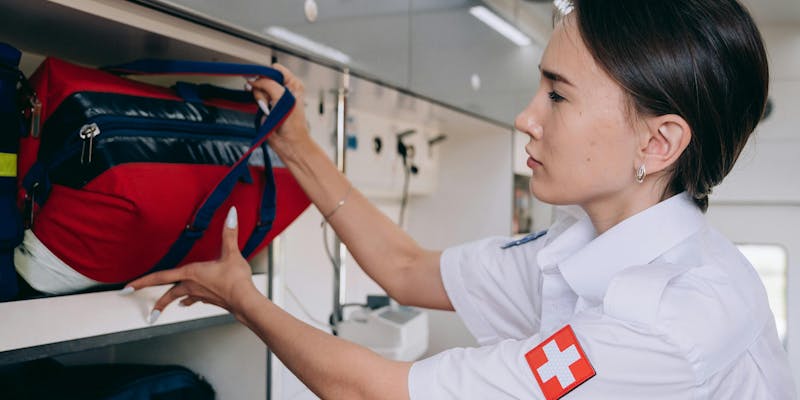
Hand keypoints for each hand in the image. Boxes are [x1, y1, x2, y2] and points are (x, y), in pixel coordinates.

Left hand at [125, 206, 258, 322]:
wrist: (245, 301)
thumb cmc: (236, 280)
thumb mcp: (231, 253)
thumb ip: (229, 233)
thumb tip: (232, 214)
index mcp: (191, 273)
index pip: (161, 277)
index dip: (142, 282)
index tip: (127, 289)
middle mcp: (192, 286)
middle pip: (168, 292)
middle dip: (156, 300)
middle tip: (143, 308)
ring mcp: (200, 295)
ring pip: (179, 298)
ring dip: (169, 302)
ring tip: (162, 307)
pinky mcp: (209, 300)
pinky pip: (193, 300)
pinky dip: (188, 301)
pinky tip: (187, 303)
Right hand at [248, 63, 309, 154]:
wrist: (289, 143)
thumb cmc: (292, 124)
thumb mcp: (282, 97)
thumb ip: (269, 84)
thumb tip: (254, 79)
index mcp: (293, 84)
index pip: (275, 69)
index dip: (266, 74)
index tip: (260, 81)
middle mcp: (284, 88)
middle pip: (264, 78)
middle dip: (263, 88)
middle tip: (269, 100)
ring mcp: (274, 96)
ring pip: (258, 88)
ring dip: (261, 98)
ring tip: (269, 108)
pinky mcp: (267, 105)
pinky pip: (256, 97)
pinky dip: (258, 103)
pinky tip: (265, 110)